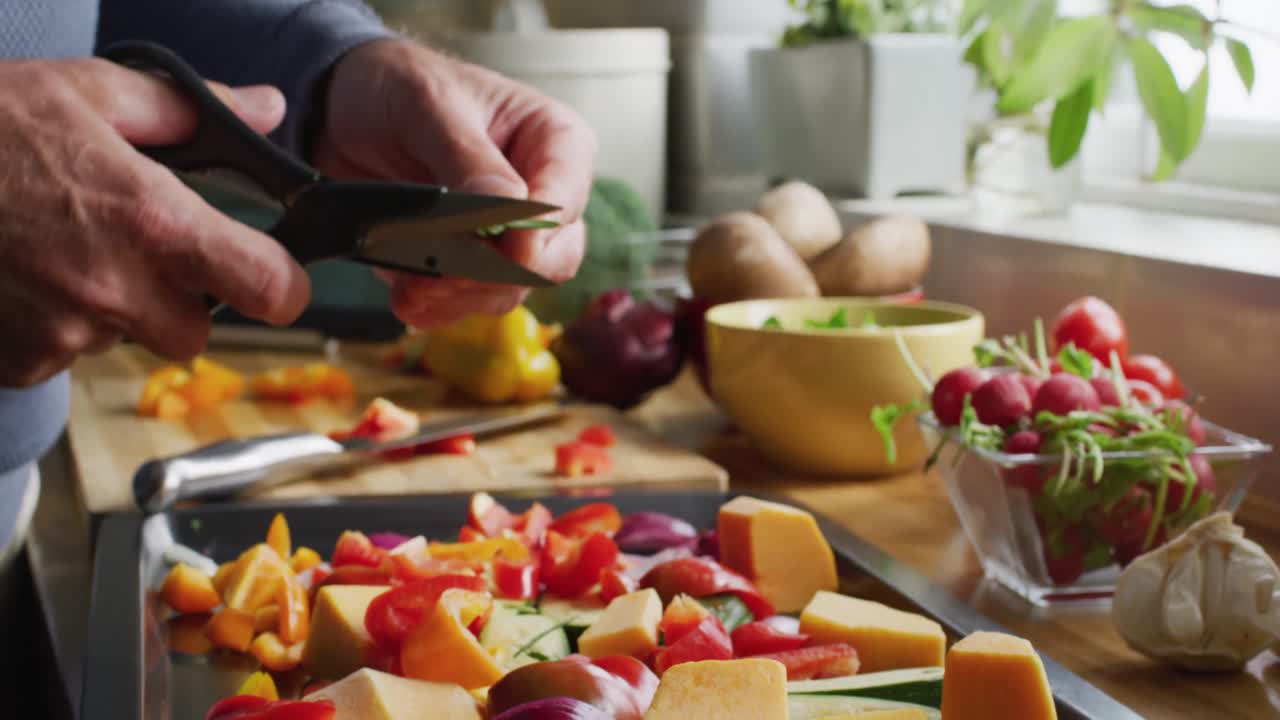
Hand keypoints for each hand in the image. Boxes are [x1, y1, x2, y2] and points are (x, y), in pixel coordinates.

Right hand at [0, 59, 310, 386]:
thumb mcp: (86, 91)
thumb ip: (188, 109)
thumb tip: (265, 108)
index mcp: (151, 220)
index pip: (268, 289)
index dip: (282, 285)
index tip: (273, 275)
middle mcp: (114, 287)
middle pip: (194, 331)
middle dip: (180, 300)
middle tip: (138, 252)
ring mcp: (61, 331)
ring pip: (123, 342)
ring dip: (110, 309)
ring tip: (59, 249)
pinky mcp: (16, 360)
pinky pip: (60, 356)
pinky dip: (52, 324)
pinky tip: (20, 276)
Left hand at [314, 39, 594, 326]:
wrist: (343, 106)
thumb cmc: (399, 85)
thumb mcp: (430, 105)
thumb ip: (469, 157)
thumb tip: (507, 209)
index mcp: (556, 143)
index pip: (563, 205)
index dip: (530, 238)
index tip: (489, 249)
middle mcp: (544, 194)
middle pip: (550, 261)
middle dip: (492, 275)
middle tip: (440, 273)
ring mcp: (509, 235)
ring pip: (511, 290)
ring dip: (460, 296)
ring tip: (413, 287)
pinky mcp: (471, 262)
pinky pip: (470, 302)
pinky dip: (439, 308)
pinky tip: (409, 297)